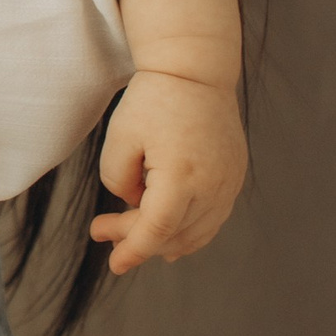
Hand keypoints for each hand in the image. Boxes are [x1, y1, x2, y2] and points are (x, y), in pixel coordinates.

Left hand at [91, 72, 247, 273]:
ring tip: (131, 240)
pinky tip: (170, 239)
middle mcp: (212, 187)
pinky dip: (190, 231)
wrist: (196, 71)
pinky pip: (212, 218)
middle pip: (173, 233)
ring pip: (196, 232)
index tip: (114, 264)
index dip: (133, 250)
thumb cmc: (153, 100)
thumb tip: (134, 204)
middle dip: (136, 240)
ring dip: (164, 241)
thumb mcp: (119, 138)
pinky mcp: (234, 177)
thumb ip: (118, 180)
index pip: (155, 230)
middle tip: (102, 232)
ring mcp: (228, 184)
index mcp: (181, 176)